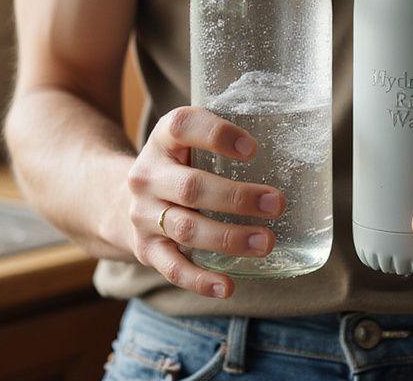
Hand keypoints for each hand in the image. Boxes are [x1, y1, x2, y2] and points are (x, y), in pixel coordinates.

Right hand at [124, 106, 285, 298]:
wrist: (118, 201)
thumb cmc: (177, 166)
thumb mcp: (187, 142)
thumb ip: (223, 139)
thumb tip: (294, 147)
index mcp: (163, 140)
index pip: (182, 126)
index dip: (216, 135)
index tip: (253, 149)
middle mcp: (147, 176)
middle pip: (191, 188)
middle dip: (237, 198)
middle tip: (276, 203)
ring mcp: (144, 215)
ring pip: (186, 229)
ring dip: (229, 238)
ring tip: (266, 242)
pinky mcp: (146, 250)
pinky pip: (172, 268)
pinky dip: (200, 280)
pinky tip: (227, 286)